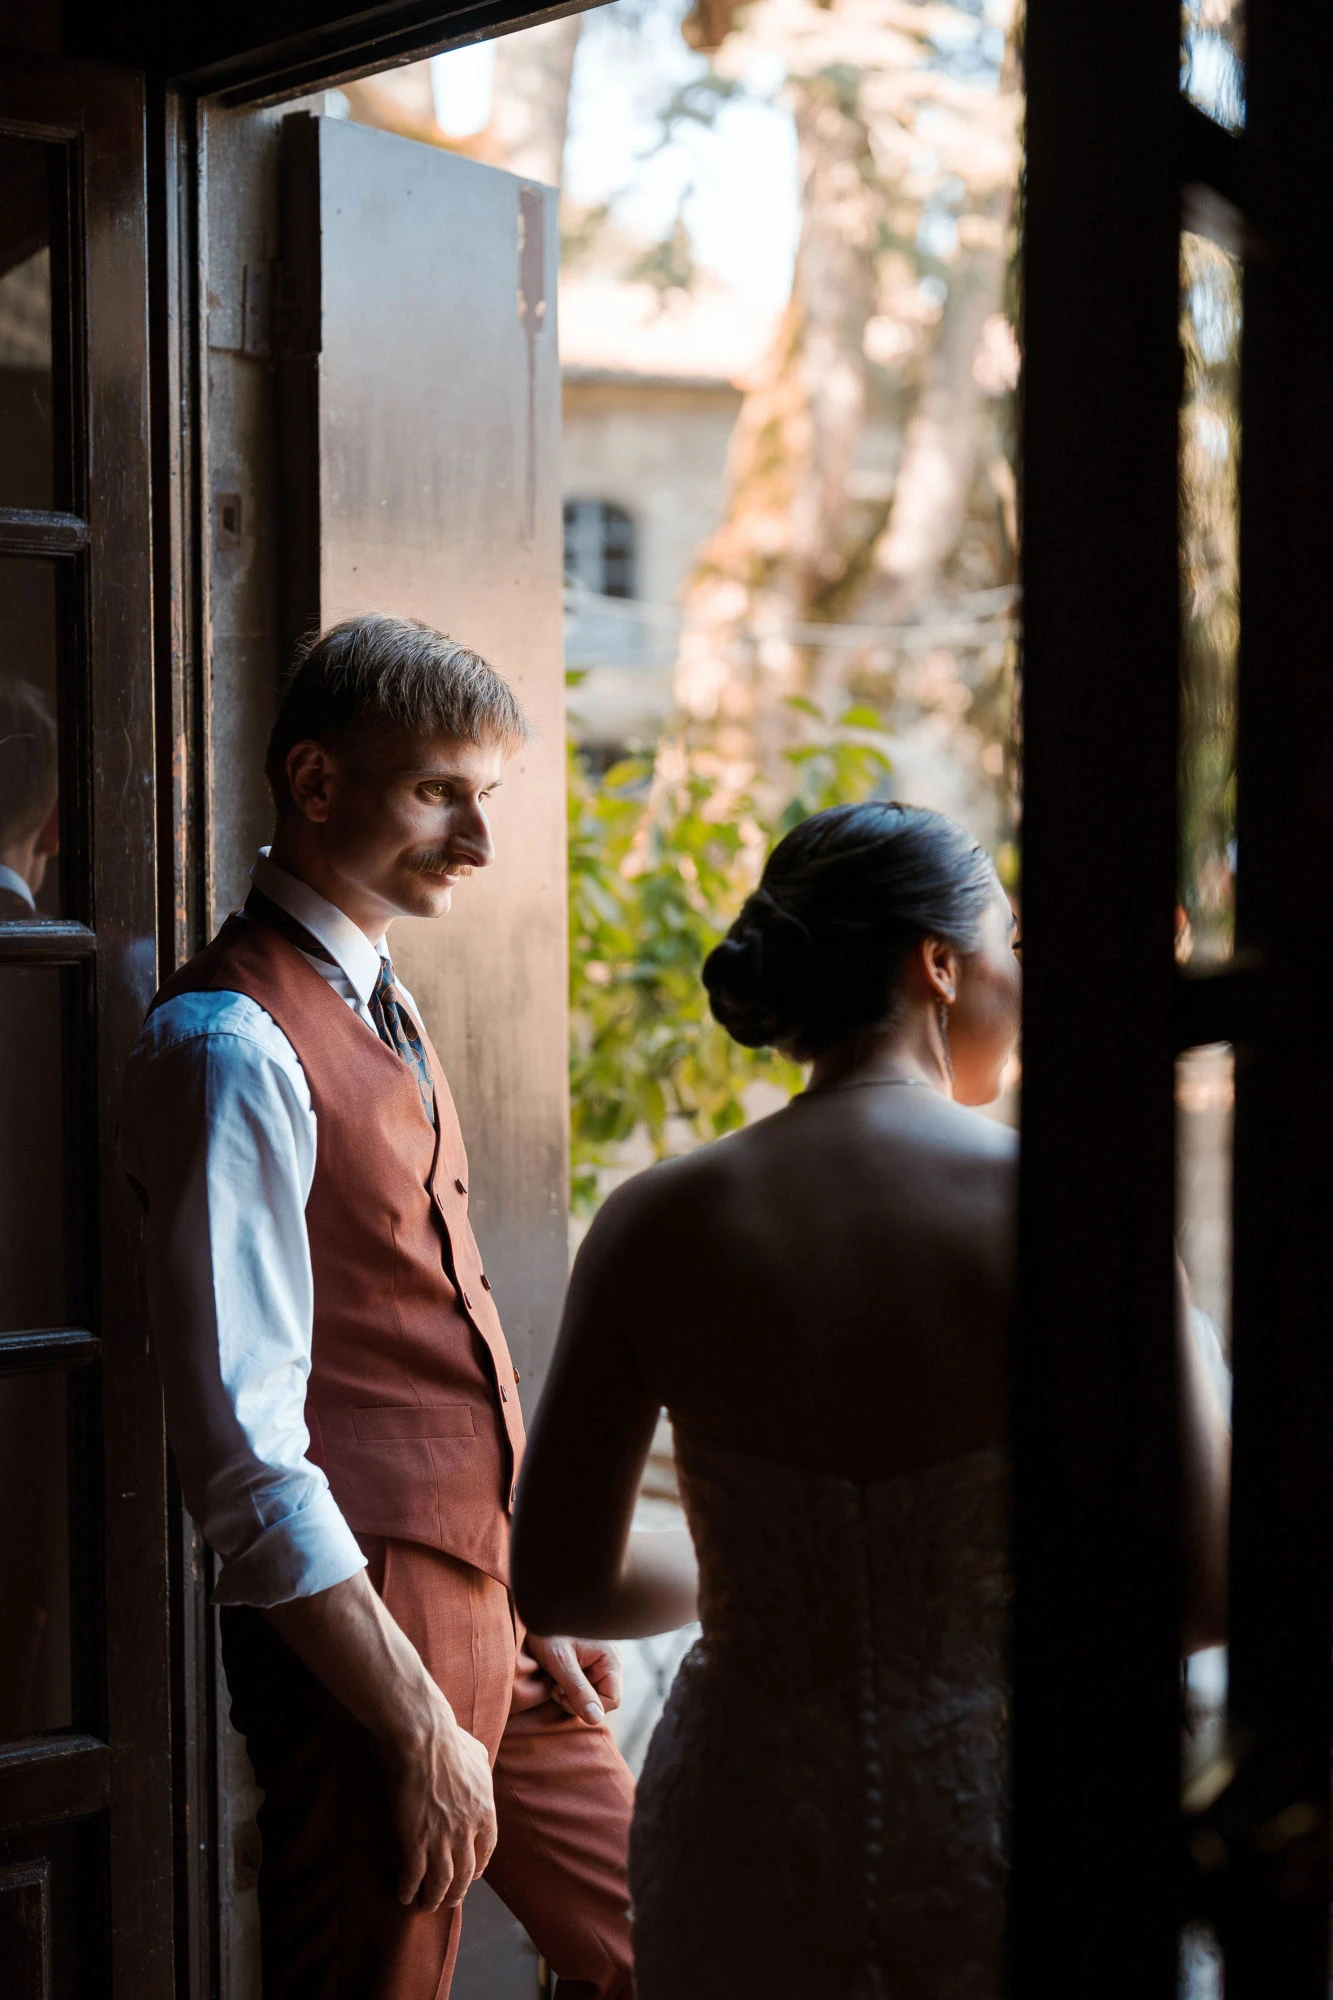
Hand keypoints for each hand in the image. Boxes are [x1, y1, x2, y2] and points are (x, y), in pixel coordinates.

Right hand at [389, 1696, 496, 1911]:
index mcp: (485, 1811)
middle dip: (457, 1892)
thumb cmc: (448, 1739)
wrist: (424, 1738)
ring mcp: (441, 1838)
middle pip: (465, 1873)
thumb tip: (482, 1773)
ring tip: (426, 1906)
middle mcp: (467, 1830)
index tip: (472, 1875)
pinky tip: (404, 1894)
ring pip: (441, 1881)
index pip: (487, 1850)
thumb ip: (483, 1772)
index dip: (478, 1867)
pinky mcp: (415, 1840)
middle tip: (449, 1900)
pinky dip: (409, 1889)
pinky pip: (414, 1875)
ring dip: (434, 1898)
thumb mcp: (479, 1755)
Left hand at [526, 1633, 622, 1724]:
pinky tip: (557, 1674)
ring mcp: (601, 1659)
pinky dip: (570, 1685)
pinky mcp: (590, 1660)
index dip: (586, 1706)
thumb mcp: (560, 1662)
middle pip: (602, 1698)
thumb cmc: (547, 1630)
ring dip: (572, 1693)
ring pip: (592, 1693)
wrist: (536, 1607)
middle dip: (577, 1700)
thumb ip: (578, 1691)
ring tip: (554, 1678)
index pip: (612, 1701)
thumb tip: (596, 1720)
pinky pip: (586, 1684)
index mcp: (611, 1658)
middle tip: (555, 1686)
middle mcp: (611, 1659)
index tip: (561, 1694)